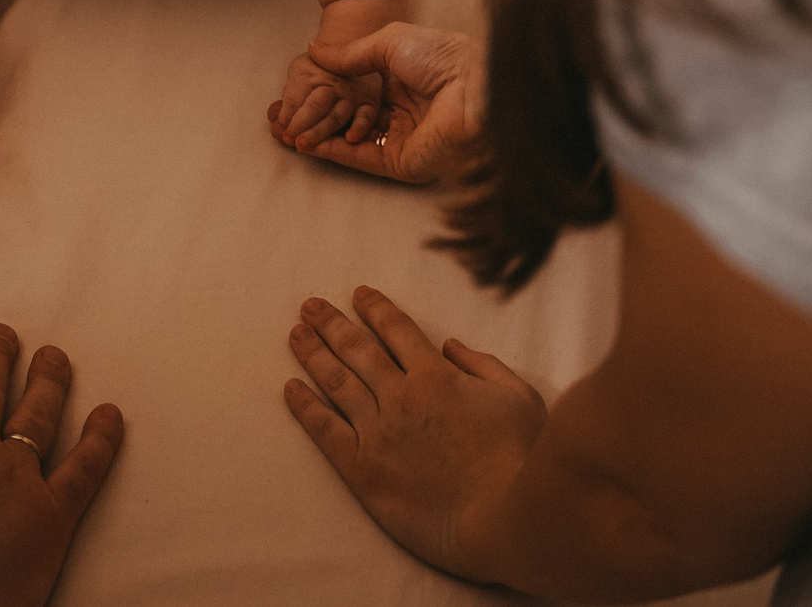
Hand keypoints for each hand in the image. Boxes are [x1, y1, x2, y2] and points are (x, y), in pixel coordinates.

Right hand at [264, 22, 482, 182]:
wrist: (474, 87)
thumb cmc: (443, 57)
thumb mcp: (389, 42)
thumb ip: (350, 53)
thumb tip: (314, 50)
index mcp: (403, 83)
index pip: (357, 93)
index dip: (328, 93)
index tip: (297, 92)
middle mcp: (402, 114)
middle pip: (351, 119)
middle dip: (317, 118)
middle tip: (283, 117)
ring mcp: (401, 140)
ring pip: (351, 140)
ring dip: (319, 135)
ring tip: (288, 130)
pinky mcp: (402, 164)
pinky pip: (360, 158)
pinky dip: (333, 150)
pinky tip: (307, 141)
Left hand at [275, 52, 380, 148]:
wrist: (355, 51)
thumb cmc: (320, 69)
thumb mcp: (299, 74)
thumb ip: (288, 98)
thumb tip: (273, 116)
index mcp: (310, 76)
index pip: (295, 97)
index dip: (284, 116)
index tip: (278, 130)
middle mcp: (332, 85)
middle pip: (315, 106)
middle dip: (299, 124)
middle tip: (288, 138)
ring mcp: (351, 95)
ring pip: (335, 116)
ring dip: (319, 131)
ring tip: (304, 144)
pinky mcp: (369, 105)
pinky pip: (366, 117)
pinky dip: (359, 128)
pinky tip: (350, 139)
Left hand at [283, 287, 545, 583]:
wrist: (504, 519)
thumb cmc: (521, 460)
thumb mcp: (518, 397)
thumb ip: (484, 364)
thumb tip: (450, 344)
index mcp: (436, 376)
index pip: (397, 330)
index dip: (375, 308)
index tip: (358, 293)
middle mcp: (401, 396)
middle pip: (357, 349)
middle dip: (331, 323)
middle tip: (309, 305)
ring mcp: (379, 432)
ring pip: (336, 381)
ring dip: (313, 353)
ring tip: (295, 333)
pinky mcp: (363, 470)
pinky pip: (325, 430)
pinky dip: (305, 406)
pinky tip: (290, 388)